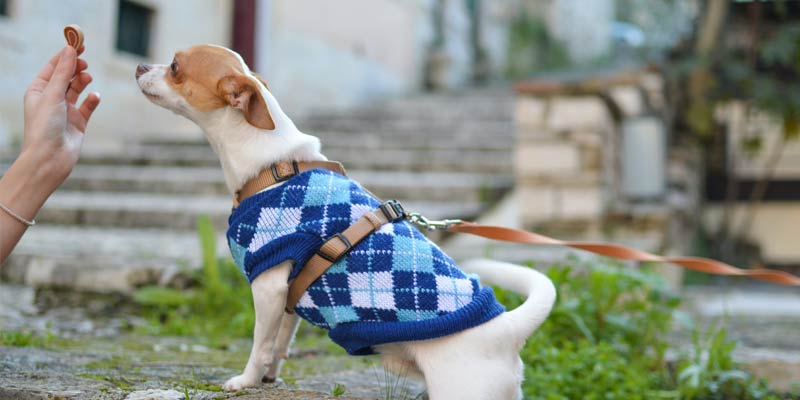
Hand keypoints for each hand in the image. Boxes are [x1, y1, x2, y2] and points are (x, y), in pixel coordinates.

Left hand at [22, 45, 99, 188]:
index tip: (78, 44)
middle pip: (66, 76)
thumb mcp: (53, 95)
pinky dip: (92, 100)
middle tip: (85, 61)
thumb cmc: (44, 127)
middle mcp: (51, 99)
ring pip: (77, 89)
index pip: (53, 68)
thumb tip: (70, 50)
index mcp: (39, 91)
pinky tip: (95, 97)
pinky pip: (88, 106)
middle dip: (75, 68)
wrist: (50, 158)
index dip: (65, 56)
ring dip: (83, 82)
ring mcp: (66, 111)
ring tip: (87, 78)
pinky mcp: (79, 122)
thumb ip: (64, 72)